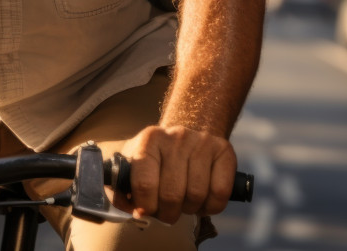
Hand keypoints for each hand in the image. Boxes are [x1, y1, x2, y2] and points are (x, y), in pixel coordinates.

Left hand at [112, 124, 236, 223]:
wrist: (186, 135)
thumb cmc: (157, 157)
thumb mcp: (133, 164)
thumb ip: (123, 188)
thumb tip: (132, 211)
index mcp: (149, 140)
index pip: (144, 184)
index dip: (145, 206)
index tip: (146, 210)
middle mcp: (176, 137)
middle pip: (171, 195)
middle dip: (168, 212)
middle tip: (167, 210)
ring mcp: (202, 142)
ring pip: (196, 195)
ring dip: (189, 209)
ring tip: (184, 202)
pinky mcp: (223, 150)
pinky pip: (220, 193)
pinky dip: (211, 206)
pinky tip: (202, 200)